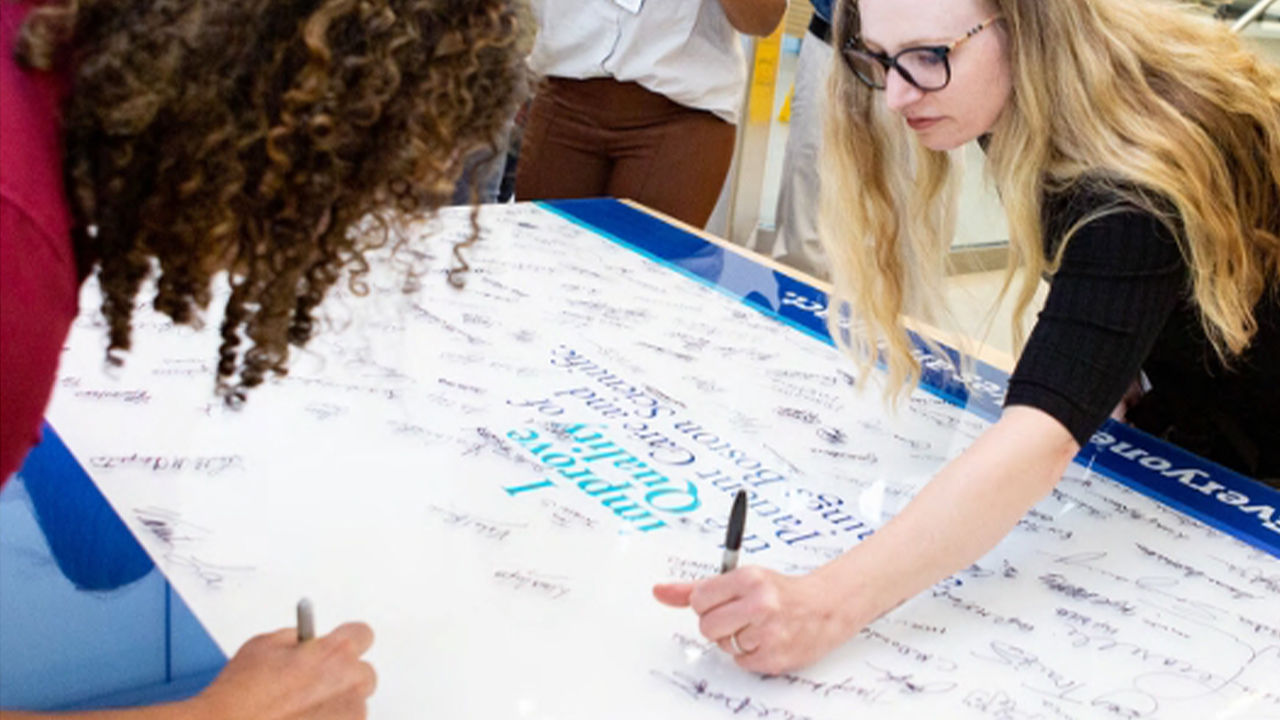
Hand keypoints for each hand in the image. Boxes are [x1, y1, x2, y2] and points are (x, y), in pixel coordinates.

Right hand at [191, 622, 376, 719]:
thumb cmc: (242, 694)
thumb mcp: (264, 645)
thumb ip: (295, 639)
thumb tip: (305, 640)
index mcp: (335, 653)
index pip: (362, 635)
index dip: (346, 641)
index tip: (337, 649)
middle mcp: (349, 683)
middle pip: (363, 674)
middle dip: (342, 678)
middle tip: (313, 687)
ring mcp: (350, 716)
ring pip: (354, 707)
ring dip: (335, 708)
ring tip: (299, 713)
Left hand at [653, 566, 865, 674]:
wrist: (824, 608)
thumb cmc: (779, 592)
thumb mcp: (740, 578)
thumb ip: (695, 588)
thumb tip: (659, 591)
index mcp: (749, 579)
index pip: (699, 599)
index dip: (707, 603)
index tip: (722, 601)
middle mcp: (760, 604)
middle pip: (706, 626)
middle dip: (718, 624)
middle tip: (738, 616)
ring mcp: (768, 633)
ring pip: (722, 645)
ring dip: (735, 639)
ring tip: (756, 627)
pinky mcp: (774, 658)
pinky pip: (739, 661)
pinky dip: (749, 654)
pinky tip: (764, 640)